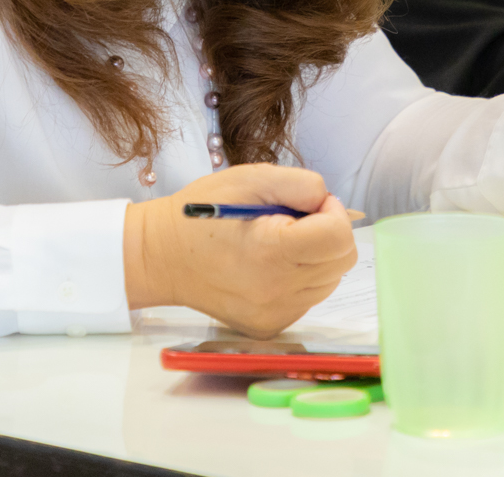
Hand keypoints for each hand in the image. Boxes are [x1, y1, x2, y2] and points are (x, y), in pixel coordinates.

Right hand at [125, 163, 357, 338]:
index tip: (309, 205)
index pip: (338, 236)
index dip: (332, 212)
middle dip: (328, 233)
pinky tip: (270, 265)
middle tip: (293, 221)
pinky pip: (308, 298)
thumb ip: (301, 183)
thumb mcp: (250, 179)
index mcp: (271, 251)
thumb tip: (329, 202)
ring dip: (316, 257)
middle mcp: (276, 290)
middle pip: (342, 260)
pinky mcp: (271, 325)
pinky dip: (301, 278)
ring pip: (329, 281)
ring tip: (278, 243)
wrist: (161, 257)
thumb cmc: (202, 214)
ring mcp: (274, 314)